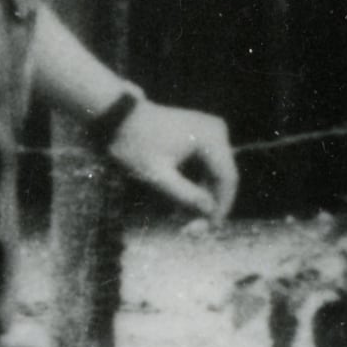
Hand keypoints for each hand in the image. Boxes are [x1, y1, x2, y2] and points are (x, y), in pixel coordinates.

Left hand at [108, 101, 236, 219]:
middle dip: (208, 205)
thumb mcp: (157, 175)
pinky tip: (180, 200)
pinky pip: (206, 165)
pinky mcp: (201, 134)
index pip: (228, 179)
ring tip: (180, 217)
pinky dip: (195, 183)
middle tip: (190, 230)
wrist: (118, 116)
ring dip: (201, 196)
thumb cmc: (134, 144)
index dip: (221, 207)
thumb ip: (185, 195)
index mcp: (210, 138)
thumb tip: (210, 213)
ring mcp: (210, 131)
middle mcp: (217, 131)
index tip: (207, 229)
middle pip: (223, 177)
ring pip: (214, 173)